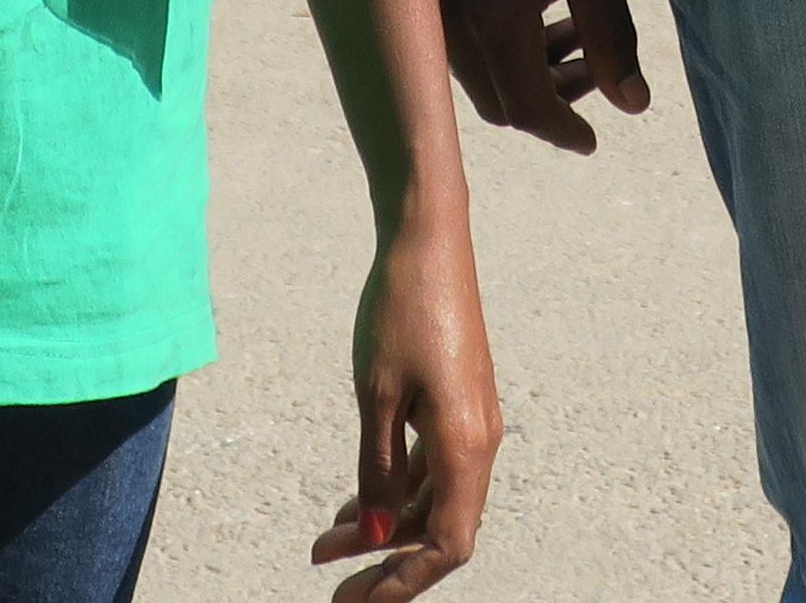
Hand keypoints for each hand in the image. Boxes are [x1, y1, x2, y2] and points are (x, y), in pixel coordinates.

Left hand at [314, 212, 499, 597]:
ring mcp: (471, 421)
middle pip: (440, 528)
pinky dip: (396, 491)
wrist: (427, 239)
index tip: (358, 601)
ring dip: (386, 528)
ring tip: (326, 546)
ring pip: (433, 499)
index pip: (447, 544)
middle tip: (334, 591)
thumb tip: (379, 538)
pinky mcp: (458, 402)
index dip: (406, 581)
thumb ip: (379, 473)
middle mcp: (479, 440)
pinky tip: (356, 501)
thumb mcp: (376, 397)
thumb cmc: (401, 310)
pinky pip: (432, 467)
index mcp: (466, 445)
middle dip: (388, 563)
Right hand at [430, 0, 650, 150]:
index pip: (528, 109)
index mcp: (495, 22)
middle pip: (499, 100)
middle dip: (550, 101)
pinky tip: (541, 4)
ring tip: (576, 33)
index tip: (595, 140)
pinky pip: (466, 39)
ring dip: (528, 71)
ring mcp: (439, 0)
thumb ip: (611, 35)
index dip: (564, 130)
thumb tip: (633, 103)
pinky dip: (504, 44)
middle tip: (598, 75)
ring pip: (480, 71)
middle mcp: (456, 22)